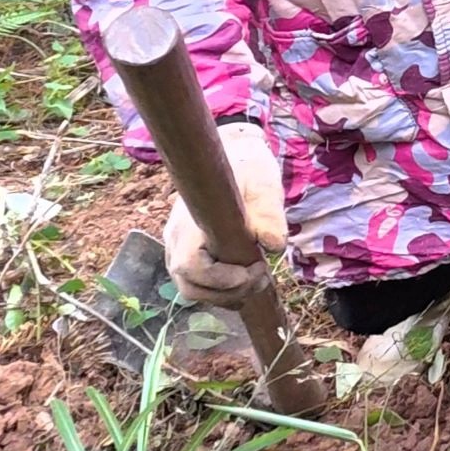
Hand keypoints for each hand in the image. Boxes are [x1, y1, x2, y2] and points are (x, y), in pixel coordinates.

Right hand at [159, 122, 286, 306]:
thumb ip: (268, 212)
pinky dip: (223, 291)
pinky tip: (248, 279)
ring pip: (193, 289)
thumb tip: (273, 245)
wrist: (233, 155)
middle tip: (263, 277)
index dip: (218, 279)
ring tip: (259, 279)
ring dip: (227, 295)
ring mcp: (179, 249)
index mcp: (189, 222)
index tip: (253, 269)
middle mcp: (176, 240)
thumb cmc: (247, 167)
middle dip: (228, 292)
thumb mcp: (263, 182)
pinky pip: (199, 284)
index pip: (189, 266)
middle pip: (189, 286)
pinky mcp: (189, 254)